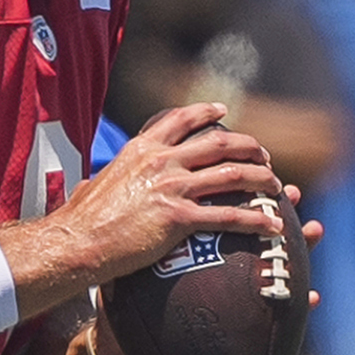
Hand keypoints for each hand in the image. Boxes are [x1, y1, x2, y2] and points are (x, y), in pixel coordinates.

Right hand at [22, 102, 284, 292]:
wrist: (76, 242)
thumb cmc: (80, 221)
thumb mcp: (94, 185)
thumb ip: (104, 179)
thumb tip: (90, 185)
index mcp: (142, 149)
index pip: (181, 119)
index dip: (206, 112)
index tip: (224, 111)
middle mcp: (162, 161)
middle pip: (220, 144)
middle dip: (249, 147)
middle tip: (263, 156)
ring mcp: (172, 187)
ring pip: (232, 174)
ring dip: (260, 179)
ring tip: (277, 188)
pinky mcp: (179, 217)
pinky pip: (229, 216)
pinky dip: (256, 220)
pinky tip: (273, 226)